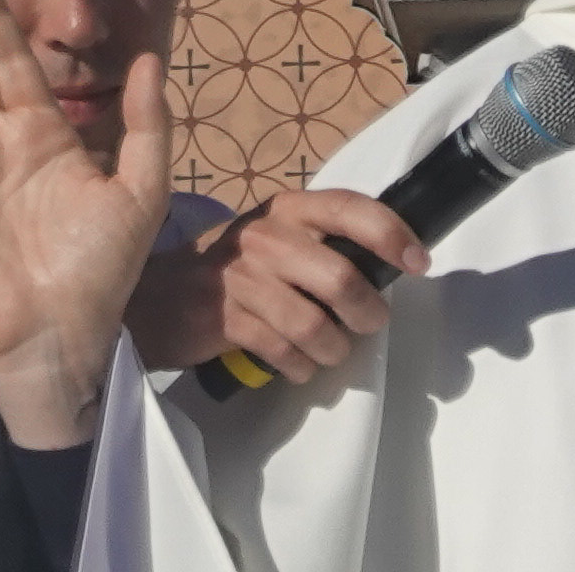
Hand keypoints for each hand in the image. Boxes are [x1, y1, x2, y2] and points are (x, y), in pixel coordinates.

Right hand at [123, 190, 427, 380]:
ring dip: (334, 349)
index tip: (419, 262)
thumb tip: (386, 268)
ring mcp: (242, 277)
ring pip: (314, 324)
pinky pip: (284, 351)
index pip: (349, 207)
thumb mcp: (273, 238)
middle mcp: (266, 235)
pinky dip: (302, 367)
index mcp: (287, 208)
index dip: (391, 233)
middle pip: (340, 277)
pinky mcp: (224, 317)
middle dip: (366, 312)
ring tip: (331, 353)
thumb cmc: (230, 268)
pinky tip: (299, 366)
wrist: (155, 295)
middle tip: (368, 325)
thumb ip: (320, 243)